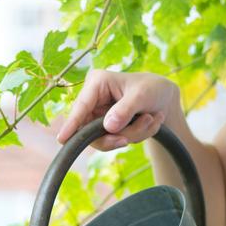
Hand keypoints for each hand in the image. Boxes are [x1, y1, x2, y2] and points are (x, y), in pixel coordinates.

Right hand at [56, 70, 178, 150]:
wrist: (164, 98)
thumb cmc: (152, 89)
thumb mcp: (142, 95)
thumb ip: (125, 110)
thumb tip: (108, 127)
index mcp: (96, 83)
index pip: (81, 107)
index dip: (72, 124)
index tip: (62, 139)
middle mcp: (93, 100)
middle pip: (91, 129)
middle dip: (120, 133)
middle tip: (142, 127)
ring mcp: (99, 115)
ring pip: (106, 138)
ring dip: (133, 133)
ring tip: (151, 118)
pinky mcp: (106, 127)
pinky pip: (116, 141)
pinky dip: (136, 135)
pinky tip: (149, 121)